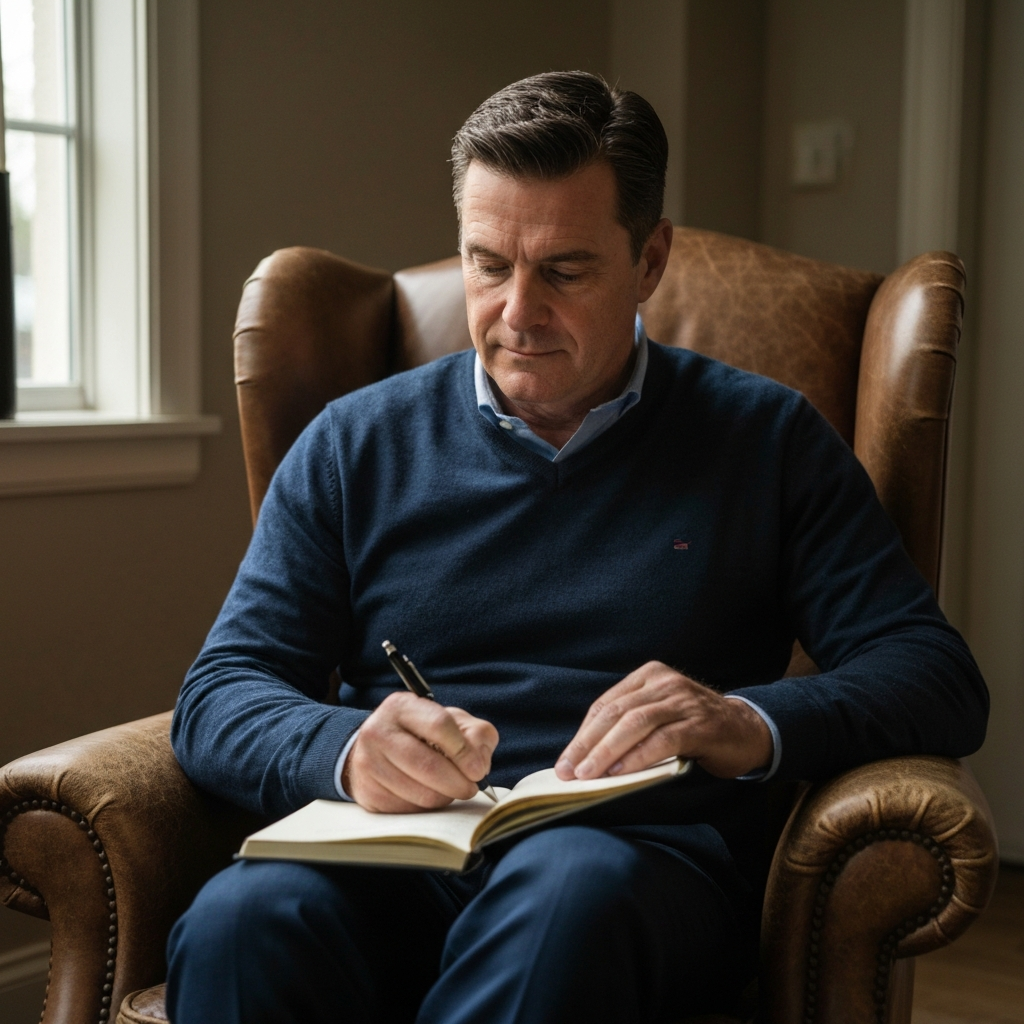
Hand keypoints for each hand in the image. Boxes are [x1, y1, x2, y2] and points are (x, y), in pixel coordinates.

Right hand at [343, 692, 498, 812]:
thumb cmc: (424, 734)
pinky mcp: (367, 792)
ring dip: (444, 797)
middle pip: (427, 765)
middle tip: (470, 788)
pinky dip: (426, 808)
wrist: (379, 750)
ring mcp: (368, 763)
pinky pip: (408, 810)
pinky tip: (428, 794)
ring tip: (449, 788)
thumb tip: (478, 764)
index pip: (439, 726)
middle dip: (457, 782)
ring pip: (420, 793)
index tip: (477, 769)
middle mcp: (378, 731)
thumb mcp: (453, 722)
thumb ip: (476, 734)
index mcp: (402, 706)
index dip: (464, 751)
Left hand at [554, 661, 771, 780]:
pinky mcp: (700, 723)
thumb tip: (587, 756)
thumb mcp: (659, 716)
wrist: (747, 730)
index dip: (583, 735)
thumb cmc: (694, 727)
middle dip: (587, 745)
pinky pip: (663, 739)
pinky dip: (638, 756)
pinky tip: (621, 772)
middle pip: (616, 713)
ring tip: (588, 774)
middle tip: (569, 771)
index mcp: (649, 676)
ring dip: (607, 752)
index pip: (606, 705)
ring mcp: (683, 701)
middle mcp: (664, 683)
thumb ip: (630, 726)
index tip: (566, 761)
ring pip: (635, 723)